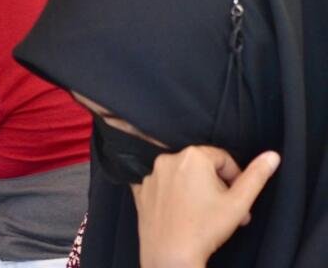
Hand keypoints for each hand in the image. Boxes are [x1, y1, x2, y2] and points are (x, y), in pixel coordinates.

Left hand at [132, 146, 279, 267]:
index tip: (237, 198)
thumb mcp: (239, 202)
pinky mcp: (140, 190)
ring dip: (195, 190)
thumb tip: (272, 156)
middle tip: (226, 210)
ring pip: (181, 177)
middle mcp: (167, 159)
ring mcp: (151, 175)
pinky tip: (182, 213)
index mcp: (193, 156)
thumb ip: (256, 176)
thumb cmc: (206, 228)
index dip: (234, 178)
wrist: (171, 254)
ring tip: (206, 214)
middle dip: (216, 185)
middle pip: (201, 167)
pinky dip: (173, 196)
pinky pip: (162, 186)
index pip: (222, 158)